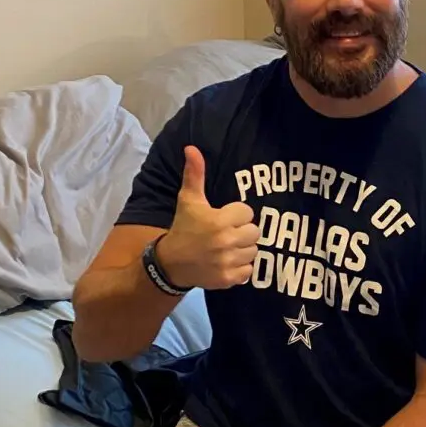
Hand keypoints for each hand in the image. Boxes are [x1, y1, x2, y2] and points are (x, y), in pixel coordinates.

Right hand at [157, 147, 259, 290]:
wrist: (170, 263)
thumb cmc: (183, 227)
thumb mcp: (188, 200)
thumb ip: (194, 174)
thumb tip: (191, 148)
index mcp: (219, 220)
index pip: (247, 213)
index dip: (236, 215)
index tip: (223, 218)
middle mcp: (226, 242)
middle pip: (254, 232)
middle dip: (242, 232)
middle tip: (227, 234)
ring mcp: (228, 262)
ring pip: (253, 251)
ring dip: (243, 249)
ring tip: (227, 248)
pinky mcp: (229, 279)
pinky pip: (249, 271)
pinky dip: (241, 268)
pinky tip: (227, 262)